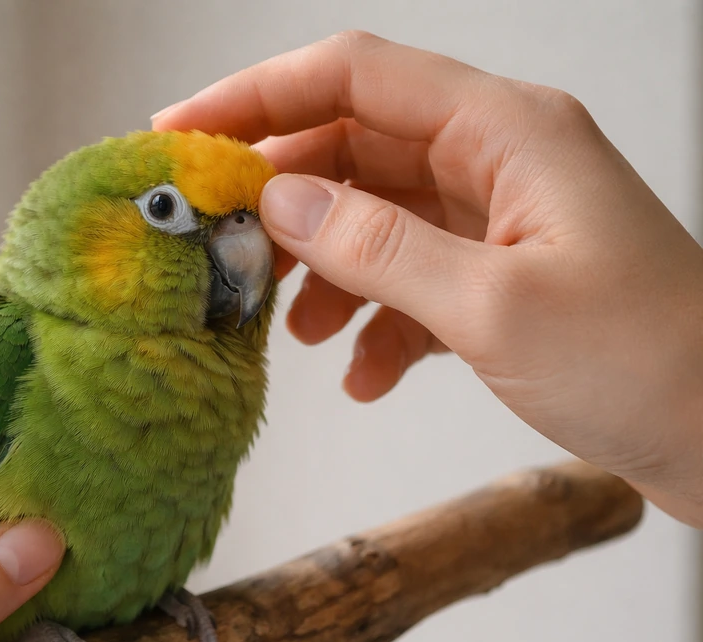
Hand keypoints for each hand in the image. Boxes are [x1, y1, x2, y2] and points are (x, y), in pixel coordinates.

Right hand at [155, 31, 702, 524]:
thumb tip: (277, 205)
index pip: (355, 75)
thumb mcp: (495, 305)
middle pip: (354, 147)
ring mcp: (498, 220)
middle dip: (282, 200)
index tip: (183, 134)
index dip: (258, 96)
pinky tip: (365, 377)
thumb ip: (378, 247)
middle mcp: (497, 160)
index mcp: (506, 131)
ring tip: (290, 331)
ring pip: (374, 218)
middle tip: (219, 250)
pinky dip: (375, 323)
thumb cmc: (646, 361)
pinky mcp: (498, 278)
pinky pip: (409, 279)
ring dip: (323, 270)